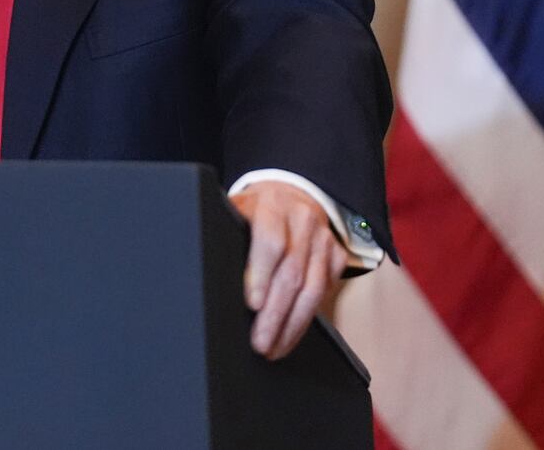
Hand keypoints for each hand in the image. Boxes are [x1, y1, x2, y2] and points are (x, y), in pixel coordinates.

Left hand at [231, 180, 344, 359]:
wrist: (289, 194)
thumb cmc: (254, 211)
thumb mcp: (236, 212)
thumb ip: (227, 235)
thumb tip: (207, 271)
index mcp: (271, 205)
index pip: (270, 241)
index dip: (261, 274)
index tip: (252, 304)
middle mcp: (301, 220)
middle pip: (291, 273)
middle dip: (275, 314)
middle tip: (260, 342)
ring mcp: (322, 239)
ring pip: (313, 289)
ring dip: (292, 324)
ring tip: (274, 348)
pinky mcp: (337, 255)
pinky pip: (325, 292)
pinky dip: (307, 317)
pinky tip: (291, 334)